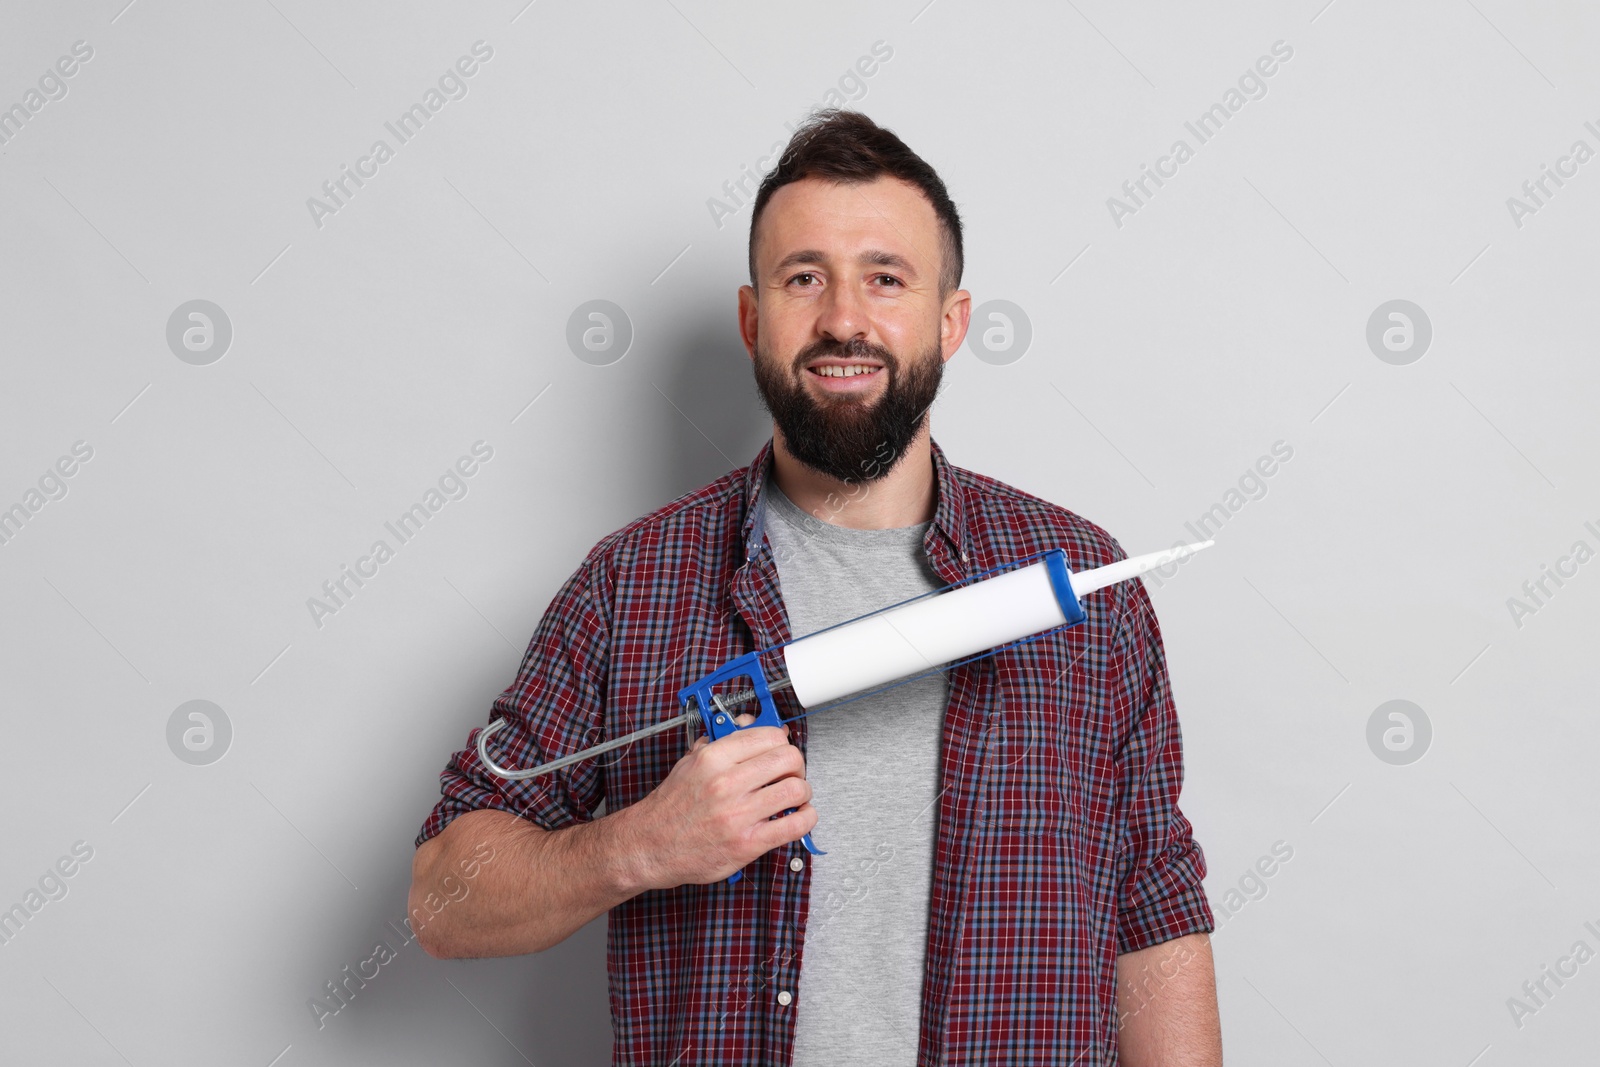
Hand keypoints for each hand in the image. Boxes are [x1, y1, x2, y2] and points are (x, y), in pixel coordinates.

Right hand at [622, 714, 815, 888]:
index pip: (768, 735)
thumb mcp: (690, 763)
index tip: (782, 750)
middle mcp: (726, 783)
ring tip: (794, 797)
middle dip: (796, 765)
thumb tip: (751, 725)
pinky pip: (794, 825)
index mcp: (713, 759)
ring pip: (796, 789)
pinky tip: (797, 817)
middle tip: (790, 773)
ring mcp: (738, 814)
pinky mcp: (747, 844)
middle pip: (788, 759)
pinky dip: (805, 819)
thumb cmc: (671, 808)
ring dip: (802, 792)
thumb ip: (722, 742)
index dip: (782, 741)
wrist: (650, 846)